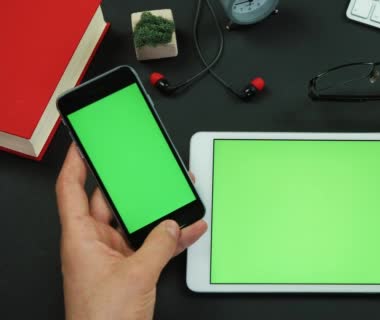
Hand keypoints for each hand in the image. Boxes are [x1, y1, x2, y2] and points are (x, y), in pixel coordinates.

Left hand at [56, 144, 206, 319]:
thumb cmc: (102, 319)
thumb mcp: (136, 275)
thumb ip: (158, 245)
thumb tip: (173, 226)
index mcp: (80, 238)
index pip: (70, 190)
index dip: (76, 163)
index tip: (84, 144)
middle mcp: (94, 244)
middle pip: (108, 203)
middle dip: (129, 186)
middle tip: (143, 167)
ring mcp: (112, 256)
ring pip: (134, 224)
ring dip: (156, 214)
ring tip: (176, 196)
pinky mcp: (129, 269)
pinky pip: (151, 244)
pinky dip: (169, 238)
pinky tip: (188, 229)